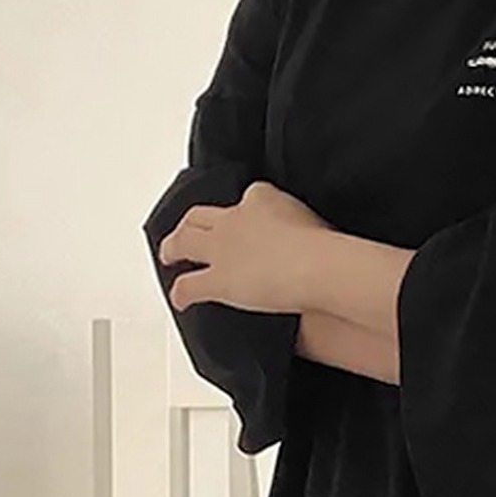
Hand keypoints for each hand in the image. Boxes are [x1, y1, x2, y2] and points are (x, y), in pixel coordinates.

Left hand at [156, 181, 330, 313]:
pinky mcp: (217, 280)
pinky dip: (180, 292)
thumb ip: (309, 227)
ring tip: (169, 254)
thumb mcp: (319, 224)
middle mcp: (235, 219)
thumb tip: (319, 240)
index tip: (245, 215)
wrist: (317, 267)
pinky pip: (190, 285)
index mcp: (263, 198)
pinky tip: (179, 299)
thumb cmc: (326, 247)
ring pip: (185, 242)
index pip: (248, 197)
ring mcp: (222, 248)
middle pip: (201, 214)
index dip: (242, 209)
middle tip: (186, 228)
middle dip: (191, 222)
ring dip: (173, 247)